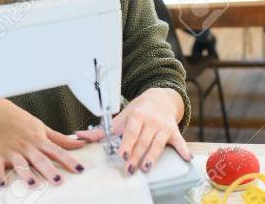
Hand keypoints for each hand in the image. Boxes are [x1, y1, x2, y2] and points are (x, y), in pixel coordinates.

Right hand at [0, 99, 85, 186]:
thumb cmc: (21, 122)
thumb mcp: (42, 128)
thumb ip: (60, 139)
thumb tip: (80, 144)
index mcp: (39, 140)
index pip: (57, 151)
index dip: (69, 160)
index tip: (79, 169)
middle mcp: (27, 146)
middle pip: (40, 160)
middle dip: (49, 171)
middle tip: (58, 181)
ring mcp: (12, 151)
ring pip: (20, 164)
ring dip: (26, 174)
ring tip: (33, 184)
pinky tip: (3, 184)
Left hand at [75, 88, 190, 174]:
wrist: (160, 97)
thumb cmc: (138, 109)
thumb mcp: (122, 116)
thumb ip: (103, 130)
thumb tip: (79, 136)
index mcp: (137, 115)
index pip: (132, 131)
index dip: (127, 142)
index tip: (123, 154)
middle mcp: (151, 120)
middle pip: (144, 140)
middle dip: (137, 154)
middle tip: (130, 168)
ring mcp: (164, 126)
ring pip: (158, 142)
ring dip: (153, 156)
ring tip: (147, 168)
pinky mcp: (174, 131)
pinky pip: (180, 141)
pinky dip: (183, 150)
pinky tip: (186, 159)